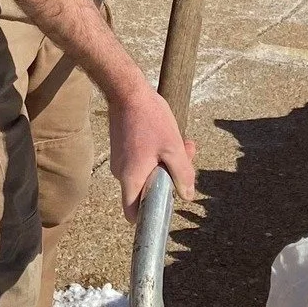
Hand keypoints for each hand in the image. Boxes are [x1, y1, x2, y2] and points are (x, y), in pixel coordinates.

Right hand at [108, 82, 196, 222]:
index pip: (133, 214)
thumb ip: (182, 175)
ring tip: (182, 141)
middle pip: (145, 190)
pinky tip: (169, 136)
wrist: (127, 91)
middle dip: (169, 179)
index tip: (169, 202)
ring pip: (147, 173)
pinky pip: (142, 161)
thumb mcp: (173, 148)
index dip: (150, 215)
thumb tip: (187, 195)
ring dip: (166, 162)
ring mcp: (120, 160)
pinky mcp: (122, 149)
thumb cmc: (149, 118)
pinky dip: (157, 154)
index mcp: (131, 178)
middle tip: (187, 157)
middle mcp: (121, 173)